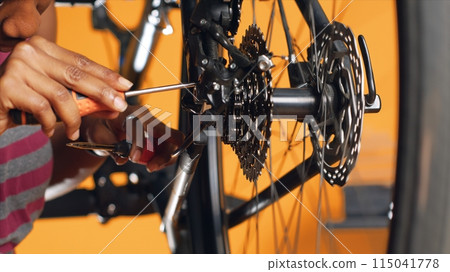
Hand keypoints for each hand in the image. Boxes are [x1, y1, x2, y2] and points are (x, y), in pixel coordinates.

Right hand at [0, 36, 132, 139]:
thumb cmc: (22, 101)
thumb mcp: (55, 96)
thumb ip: (82, 98)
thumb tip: (112, 105)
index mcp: (44, 49)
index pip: (81, 62)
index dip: (105, 75)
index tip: (125, 85)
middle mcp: (30, 52)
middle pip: (77, 75)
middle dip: (102, 93)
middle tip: (118, 106)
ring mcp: (18, 67)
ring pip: (62, 95)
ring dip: (73, 118)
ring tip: (73, 131)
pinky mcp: (7, 86)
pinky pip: (43, 108)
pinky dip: (49, 123)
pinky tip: (47, 129)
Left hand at [82, 105, 183, 171]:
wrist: (104, 124)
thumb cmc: (102, 125)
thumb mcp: (99, 135)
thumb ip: (111, 148)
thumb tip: (122, 159)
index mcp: (131, 112)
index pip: (141, 126)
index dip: (139, 144)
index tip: (134, 158)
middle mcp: (147, 117)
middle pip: (166, 133)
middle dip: (163, 153)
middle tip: (151, 166)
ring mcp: (155, 126)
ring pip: (172, 141)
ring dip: (165, 157)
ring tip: (152, 166)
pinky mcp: (159, 135)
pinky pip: (169, 147)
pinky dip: (165, 158)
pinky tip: (153, 163)